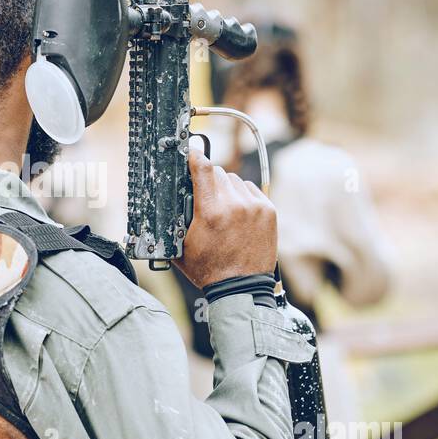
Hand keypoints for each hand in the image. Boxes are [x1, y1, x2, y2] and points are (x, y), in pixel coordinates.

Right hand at [175, 138, 277, 288]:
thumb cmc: (209, 269)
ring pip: (234, 180)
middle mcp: (234, 205)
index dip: (194, 156)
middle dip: (209, 182)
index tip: (190, 151)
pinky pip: (251, 190)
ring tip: (223, 209)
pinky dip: (243, 197)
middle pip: (218, 173)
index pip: (202, 169)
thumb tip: (168, 197)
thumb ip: (175, 219)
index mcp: (210, 212)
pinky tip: (238, 213)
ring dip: (226, 189)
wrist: (241, 288)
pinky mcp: (268, 211)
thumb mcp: (181, 245)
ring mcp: (254, 207)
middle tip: (205, 198)